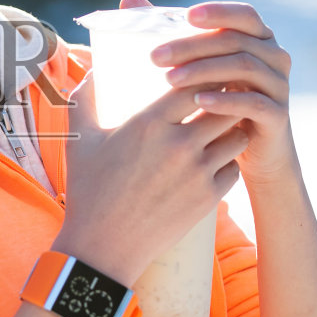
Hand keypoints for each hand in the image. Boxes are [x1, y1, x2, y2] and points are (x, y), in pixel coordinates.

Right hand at [52, 0, 249, 286]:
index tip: (200, 73)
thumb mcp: (81, 139)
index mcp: (149, 122)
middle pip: (223, 104)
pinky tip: (220, 156)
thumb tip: (95, 68)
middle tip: (220, 93)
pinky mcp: (209, 198)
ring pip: (236, 135)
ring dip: (232, 127)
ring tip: (223, 124)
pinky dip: (230, 160)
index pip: (194, 82)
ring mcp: (198, 172)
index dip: (202, 74)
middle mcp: (179, 144)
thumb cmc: (88, 190)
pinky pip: (234, 168)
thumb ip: (86, 97)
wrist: (102, 247)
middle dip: (224, 96)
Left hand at [125, 0, 300, 186]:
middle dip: (193, 46)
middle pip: (235, 41)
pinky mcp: (278, 116)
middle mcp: (274, 57)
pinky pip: (253, 103)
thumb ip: (168, 32)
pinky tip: (198, 102)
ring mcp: (279, 85)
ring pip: (244, 67)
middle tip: (155, 57)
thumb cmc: (215, 102)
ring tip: (170, 79)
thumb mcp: (196, 66)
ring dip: (204, 70)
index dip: (218, 12)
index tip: (187, 16)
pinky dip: (225, 101)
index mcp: (258, 38)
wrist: (248, 153)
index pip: (243, 15)